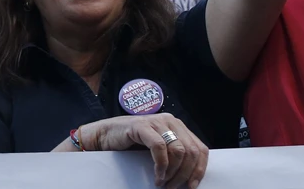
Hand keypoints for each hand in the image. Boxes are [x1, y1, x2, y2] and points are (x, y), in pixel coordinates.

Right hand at [80, 114, 207, 187]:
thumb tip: (191, 176)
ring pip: (178, 150)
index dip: (200, 169)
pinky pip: (159, 148)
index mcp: (178, 126)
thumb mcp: (159, 149)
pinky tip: (157, 176)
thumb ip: (174, 155)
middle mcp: (170, 121)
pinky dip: (161, 166)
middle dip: (184, 174)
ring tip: (163, 183)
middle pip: (191, 151)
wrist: (104, 135)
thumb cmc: (131, 144)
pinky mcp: (142, 126)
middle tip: (174, 187)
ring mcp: (156, 121)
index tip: (192, 185)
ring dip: (173, 172)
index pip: (200, 148)